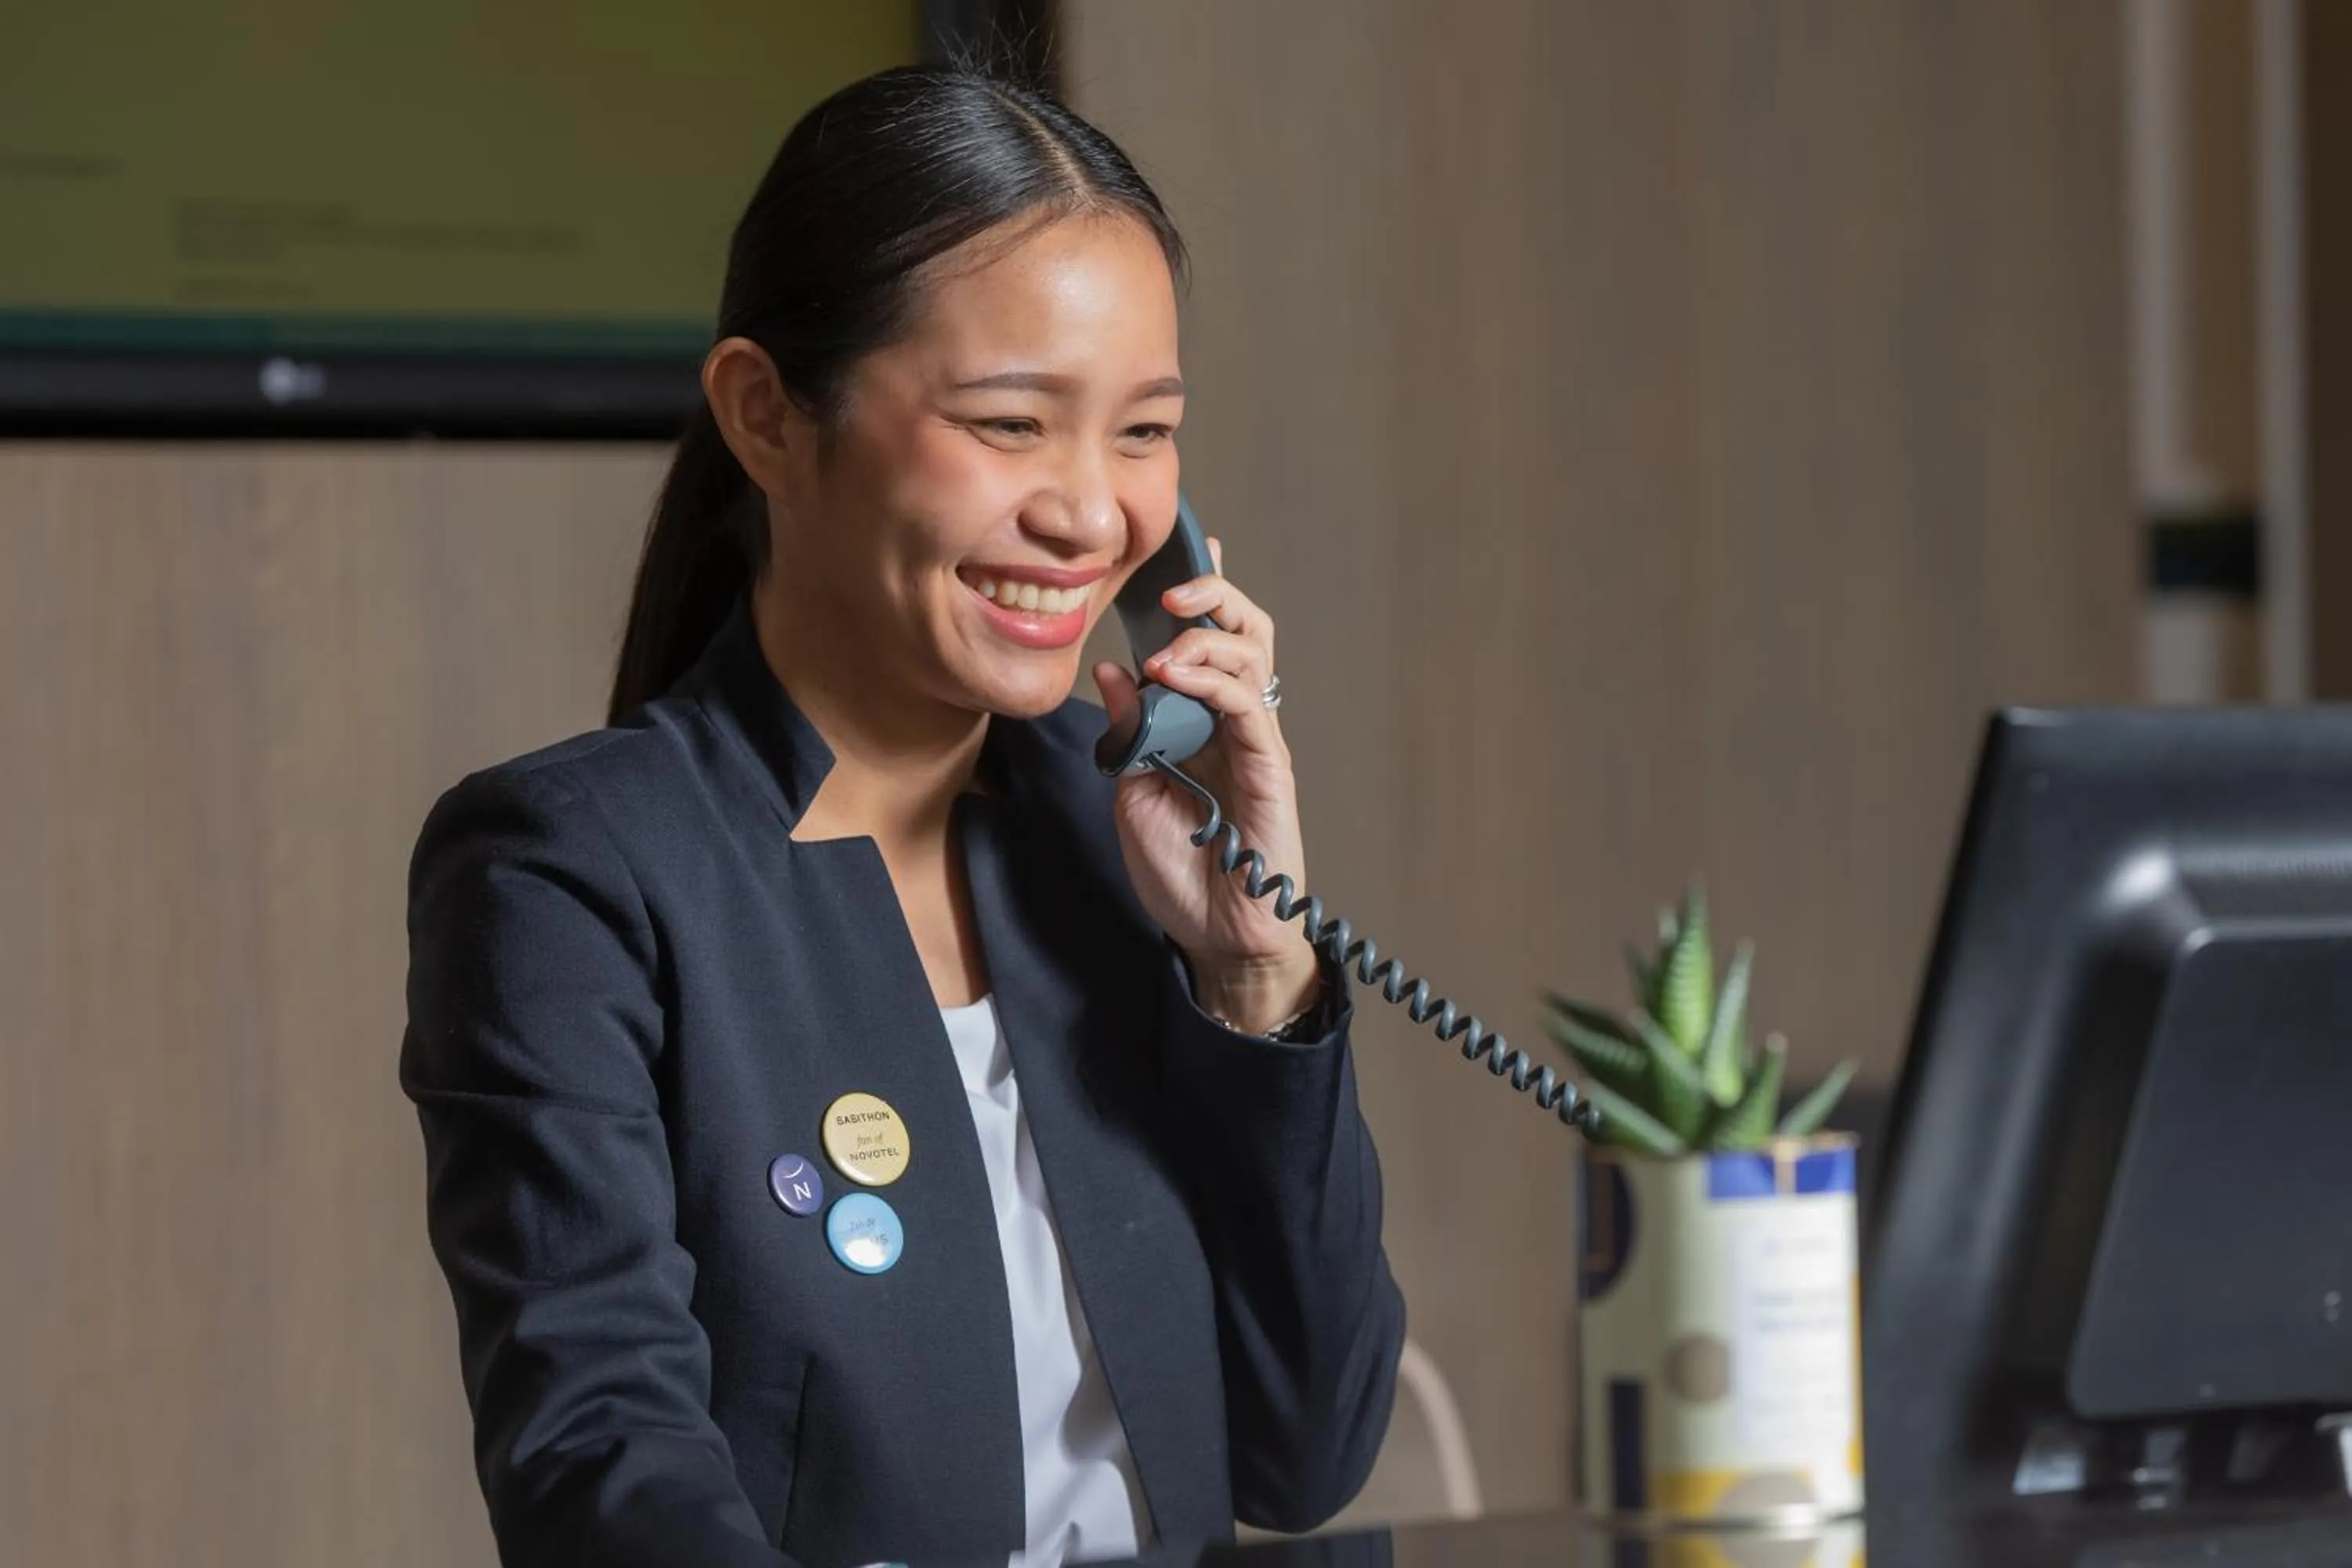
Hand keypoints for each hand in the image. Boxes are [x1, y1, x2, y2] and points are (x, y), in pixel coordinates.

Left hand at [1094, 539, 1321, 1034]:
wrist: (1214, 934)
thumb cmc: (1181, 869)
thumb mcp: (1130, 788)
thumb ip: (1126, 729)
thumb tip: (1110, 670)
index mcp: (1202, 719)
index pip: (1209, 639)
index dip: (1199, 592)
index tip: (1179, 548)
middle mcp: (1235, 720)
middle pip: (1244, 629)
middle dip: (1212, 594)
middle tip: (1169, 593)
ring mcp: (1257, 740)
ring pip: (1252, 655)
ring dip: (1203, 640)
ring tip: (1163, 651)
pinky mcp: (1270, 766)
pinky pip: (1249, 705)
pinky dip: (1213, 682)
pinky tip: (1177, 679)